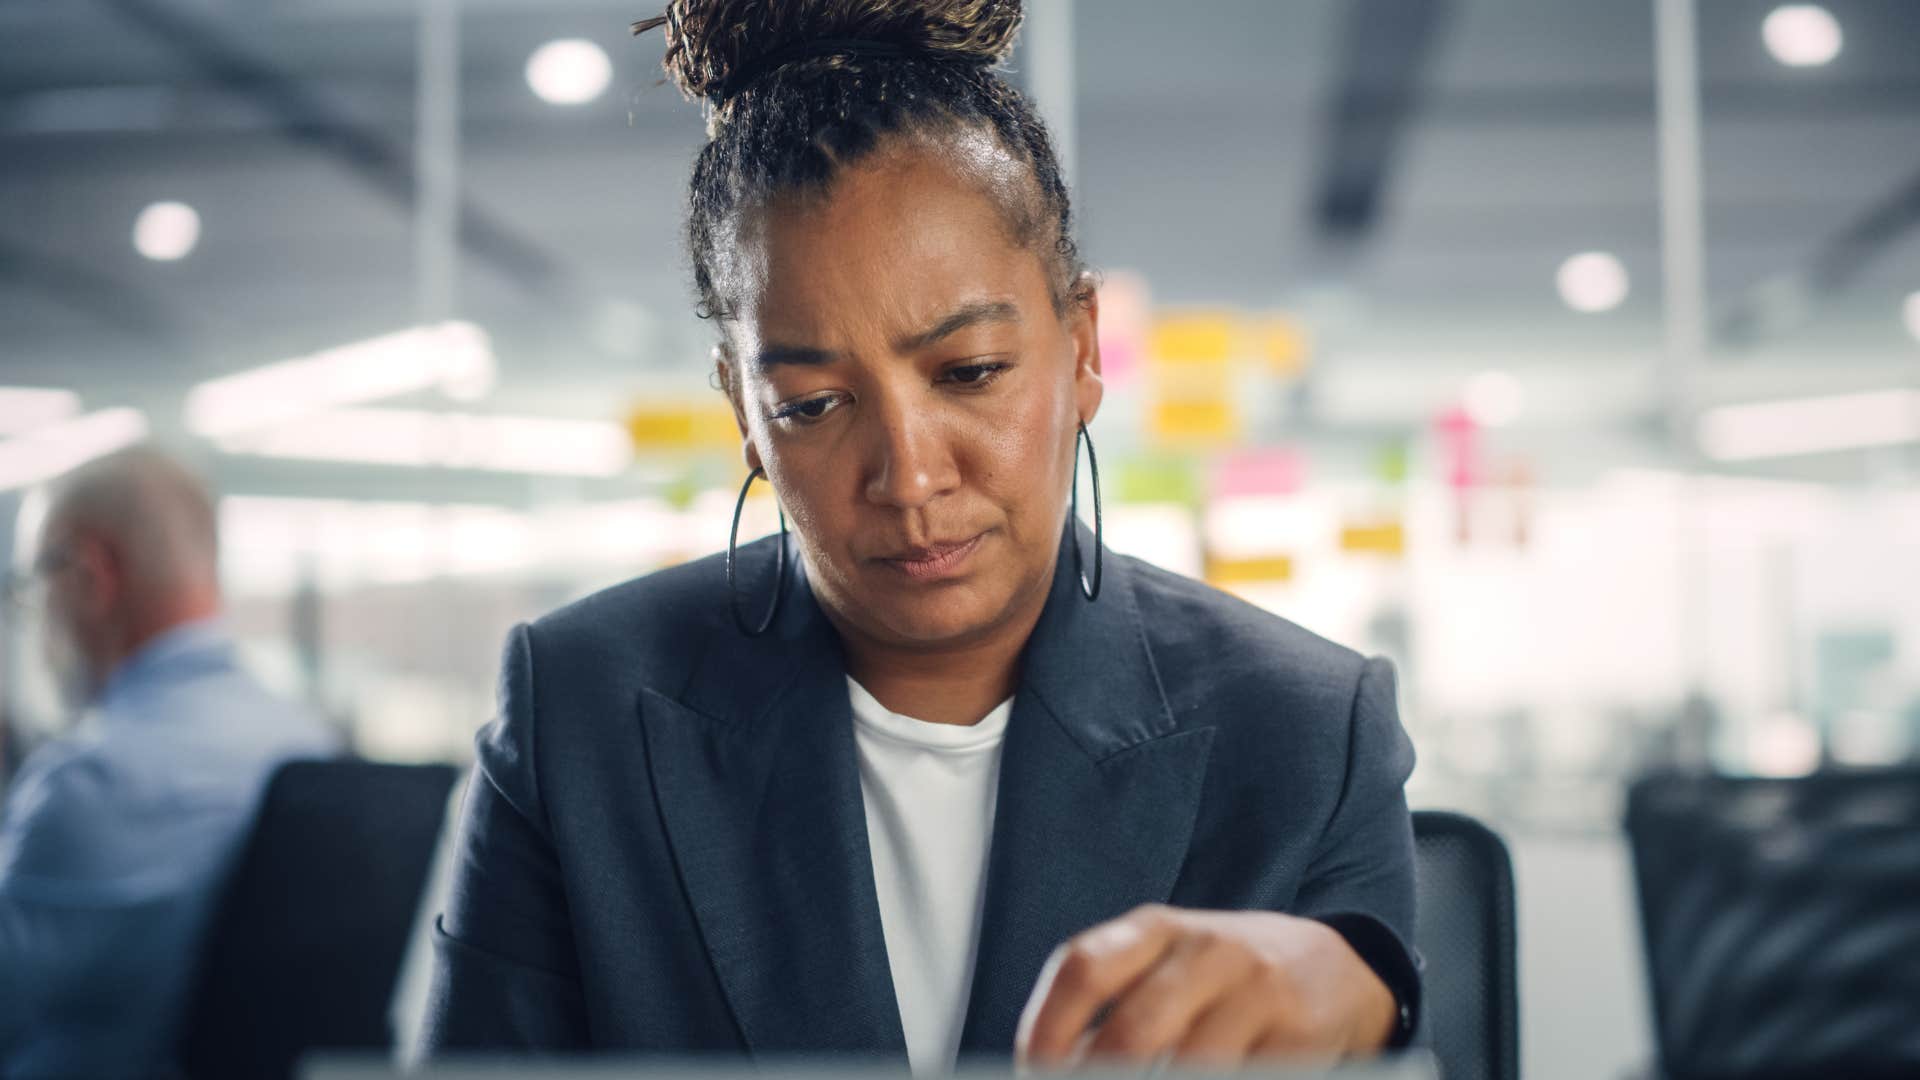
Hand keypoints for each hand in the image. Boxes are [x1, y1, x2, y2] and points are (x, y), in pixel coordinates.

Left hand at [1014, 904, 1397, 1068]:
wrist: (1333, 967)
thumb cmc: (1222, 975)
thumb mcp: (1165, 963)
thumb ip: (1111, 1003)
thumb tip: (1054, 1063)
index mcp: (1155, 929)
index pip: (1083, 968)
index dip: (1046, 1029)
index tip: (1032, 1070)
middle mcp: (1205, 951)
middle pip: (1133, 1032)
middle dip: (1098, 1079)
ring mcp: (1256, 990)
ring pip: (1192, 1066)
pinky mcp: (1299, 1032)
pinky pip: (1244, 1076)